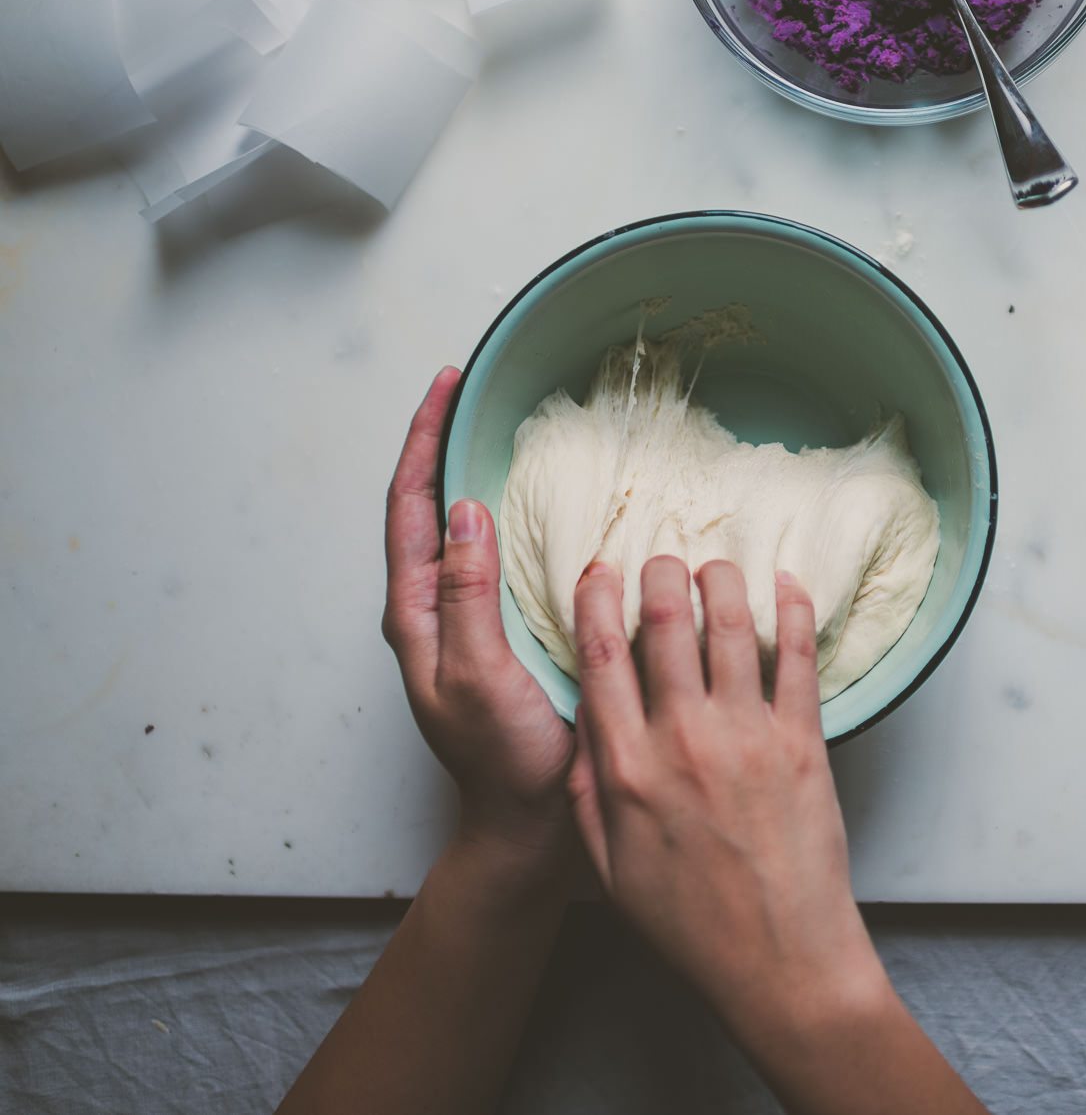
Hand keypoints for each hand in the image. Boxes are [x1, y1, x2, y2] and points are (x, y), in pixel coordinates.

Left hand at [383, 368, 575, 871]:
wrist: (533, 826)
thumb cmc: (504, 764)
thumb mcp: (479, 677)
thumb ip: (467, 596)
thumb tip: (462, 510)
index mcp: (417, 614)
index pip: (408, 507)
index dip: (423, 440)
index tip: (447, 385)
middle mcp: (437, 608)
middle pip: (428, 505)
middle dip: (444, 441)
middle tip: (474, 387)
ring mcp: (471, 620)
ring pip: (464, 528)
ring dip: (477, 470)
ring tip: (506, 425)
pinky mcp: (506, 630)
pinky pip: (503, 556)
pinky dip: (515, 515)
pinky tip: (551, 503)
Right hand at [566, 556, 890, 1037]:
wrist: (778, 961)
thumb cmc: (691, 924)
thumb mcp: (609, 866)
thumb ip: (591, 791)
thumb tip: (584, 726)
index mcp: (626, 769)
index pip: (599, 656)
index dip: (595, 599)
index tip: (598, 570)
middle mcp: (683, 742)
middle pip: (664, 623)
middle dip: (659, 574)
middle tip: (661, 559)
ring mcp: (748, 738)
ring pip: (731, 624)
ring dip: (720, 579)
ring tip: (715, 564)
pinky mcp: (803, 744)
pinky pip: (799, 656)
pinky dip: (793, 609)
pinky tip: (786, 584)